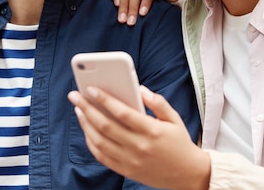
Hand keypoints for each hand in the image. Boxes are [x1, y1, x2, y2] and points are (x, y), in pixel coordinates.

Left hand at [68, 86, 209, 189]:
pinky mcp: (127, 171)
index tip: (91, 88)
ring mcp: (131, 161)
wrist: (188, 175)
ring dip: (85, 124)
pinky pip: (102, 157)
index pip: (122, 112)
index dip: (104, 100)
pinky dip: (91, 143)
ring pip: (100, 141)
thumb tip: (139, 88)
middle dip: (87, 108)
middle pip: (106, 125)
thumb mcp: (174, 119)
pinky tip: (87, 130)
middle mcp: (139, 147)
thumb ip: (157, 102)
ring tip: (79, 110)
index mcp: (152, 131)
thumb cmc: (180, 143)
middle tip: (75, 96)